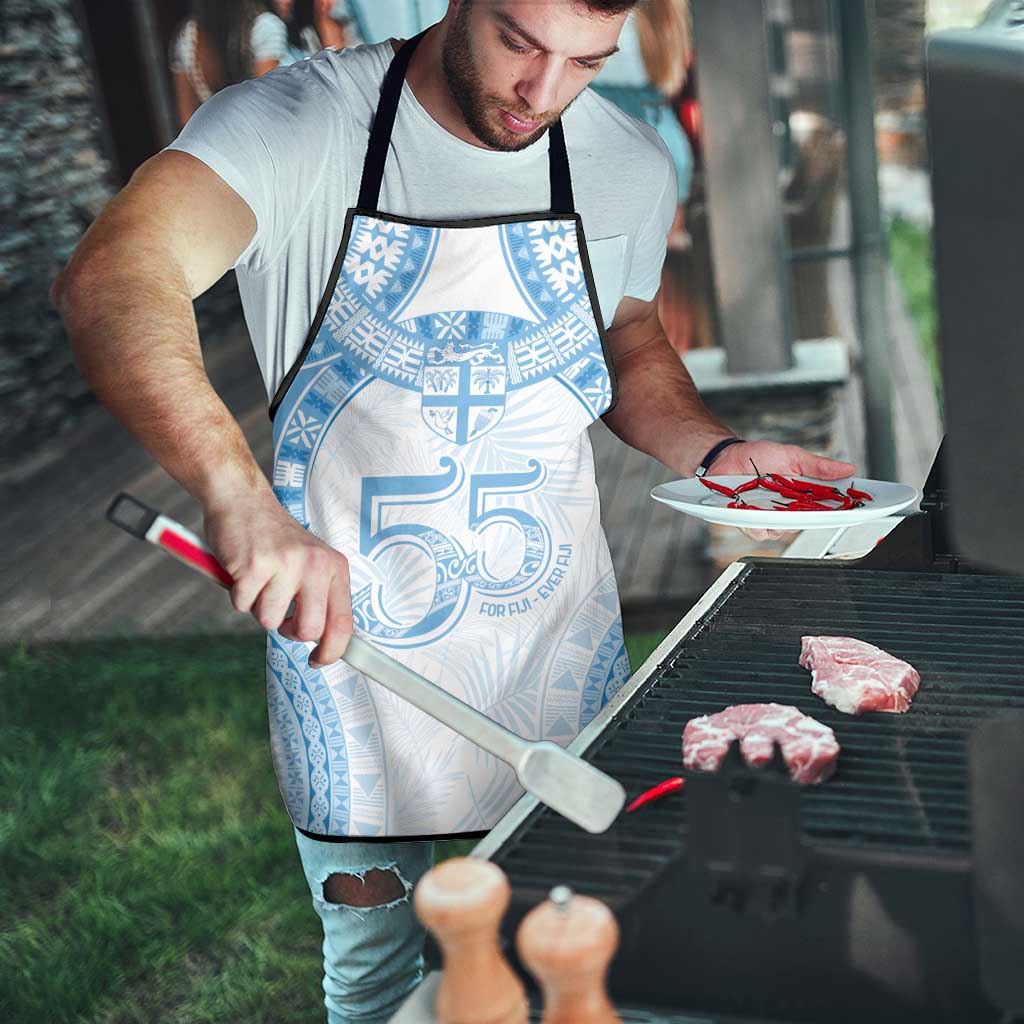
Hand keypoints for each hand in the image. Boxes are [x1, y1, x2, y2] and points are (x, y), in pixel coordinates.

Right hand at [203, 491, 351, 667]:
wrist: (242, 500)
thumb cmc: (275, 538)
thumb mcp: (311, 561)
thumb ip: (320, 596)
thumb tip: (326, 643)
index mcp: (334, 567)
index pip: (343, 622)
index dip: (332, 651)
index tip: (318, 660)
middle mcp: (315, 565)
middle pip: (308, 630)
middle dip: (289, 631)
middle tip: (280, 613)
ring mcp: (285, 564)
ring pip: (270, 621)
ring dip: (259, 607)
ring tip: (259, 580)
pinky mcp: (254, 566)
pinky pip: (242, 606)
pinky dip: (238, 595)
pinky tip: (243, 571)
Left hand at [709, 440, 856, 542]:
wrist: (726, 457)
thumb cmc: (758, 456)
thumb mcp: (792, 456)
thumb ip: (818, 466)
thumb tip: (848, 468)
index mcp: (803, 495)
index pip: (828, 507)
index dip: (843, 510)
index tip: (857, 508)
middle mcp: (788, 510)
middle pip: (808, 523)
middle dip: (812, 517)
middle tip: (813, 506)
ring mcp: (769, 518)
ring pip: (783, 531)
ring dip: (781, 519)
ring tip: (775, 504)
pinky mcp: (749, 523)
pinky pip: (759, 532)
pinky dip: (758, 524)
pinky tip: (755, 512)